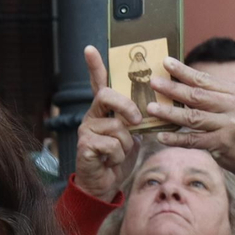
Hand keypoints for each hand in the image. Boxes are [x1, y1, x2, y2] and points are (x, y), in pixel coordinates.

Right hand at [73, 44, 141, 200]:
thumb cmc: (117, 158)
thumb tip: (150, 107)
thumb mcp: (130, 135)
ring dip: (126, 145)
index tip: (90, 49)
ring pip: (116, 127)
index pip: (98, 84)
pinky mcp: (85, 146)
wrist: (103, 185)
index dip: (94, 66)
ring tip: (118, 154)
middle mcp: (91, 116)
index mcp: (103, 111)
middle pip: (107, 96)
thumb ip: (134, 120)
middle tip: (136, 122)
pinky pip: (112, 145)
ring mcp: (86, 130)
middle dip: (126, 107)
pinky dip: (118, 156)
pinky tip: (109, 162)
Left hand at [147, 57, 234, 181]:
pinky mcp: (222, 144)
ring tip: (150, 108)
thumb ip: (216, 96)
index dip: (184, 71)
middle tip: (153, 82)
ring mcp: (229, 126)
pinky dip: (176, 138)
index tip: (166, 62)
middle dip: (173, 88)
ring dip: (169, 113)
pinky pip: (193, 140)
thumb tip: (182, 83)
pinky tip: (161, 136)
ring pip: (193, 117)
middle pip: (197, 96)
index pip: (206, 80)